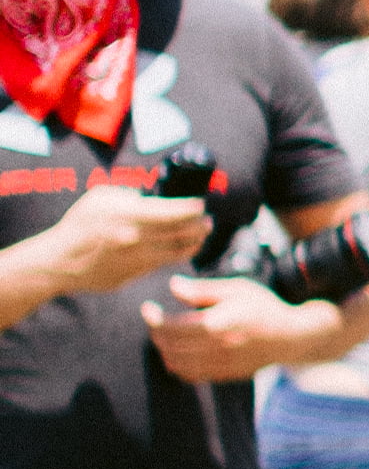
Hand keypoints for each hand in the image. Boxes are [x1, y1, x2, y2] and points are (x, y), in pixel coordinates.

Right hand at [33, 188, 210, 299]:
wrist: (61, 262)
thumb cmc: (79, 225)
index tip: (200, 204)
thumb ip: (129, 195)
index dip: (194, 208)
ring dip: (195, 242)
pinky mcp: (137, 274)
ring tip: (202, 234)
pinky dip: (178, 255)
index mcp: (132, 215)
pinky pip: (165, 263)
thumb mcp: (102, 198)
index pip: (177, 211)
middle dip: (201, 225)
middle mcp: (140, 238)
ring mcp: (140, 259)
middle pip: (184, 232)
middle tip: (208, 220)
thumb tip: (151, 198)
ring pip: (179, 251)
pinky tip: (183, 248)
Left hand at [143, 273, 332, 382]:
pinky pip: (189, 375)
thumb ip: (202, 290)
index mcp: (218, 324)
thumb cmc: (264, 307)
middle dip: (155, 333)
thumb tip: (173, 285)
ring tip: (164, 335)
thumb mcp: (236, 289)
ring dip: (163, 350)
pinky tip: (177, 351)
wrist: (291, 337)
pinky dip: (175, 365)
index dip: (153, 318)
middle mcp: (217, 347)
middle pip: (169, 346)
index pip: (172, 327)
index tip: (147, 307)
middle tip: (154, 319)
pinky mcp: (223, 375)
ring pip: (175, 363)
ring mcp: (220, 365)